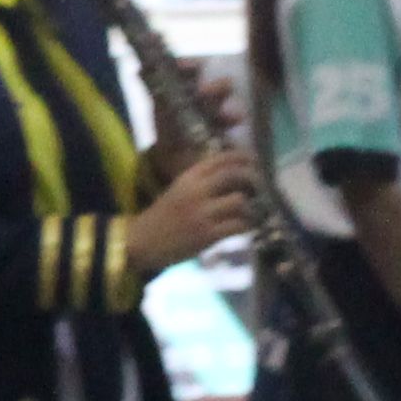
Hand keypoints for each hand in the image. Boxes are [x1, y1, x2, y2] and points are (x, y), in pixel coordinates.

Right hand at [124, 149, 255, 278]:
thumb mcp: (178, 192)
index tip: (254, 160)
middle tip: (261, 187)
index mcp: (187, 178)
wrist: (140, 242)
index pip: (220, 159)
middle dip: (253, 180)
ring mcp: (202, 213)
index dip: (242, 157)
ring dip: (252, 207)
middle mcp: (196, 192)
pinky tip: (245, 227)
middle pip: (235, 175)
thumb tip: (234, 177)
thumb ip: (201, 183)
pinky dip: (247, 226)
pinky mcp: (208, 234)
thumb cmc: (162, 217)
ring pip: (241, 201)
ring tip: (253, 211)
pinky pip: (239, 226)